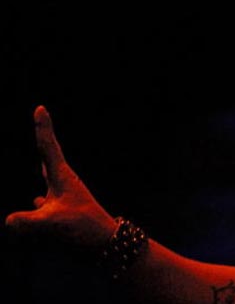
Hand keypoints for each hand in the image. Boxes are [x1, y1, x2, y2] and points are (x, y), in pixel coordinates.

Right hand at [5, 106, 116, 250]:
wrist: (105, 245)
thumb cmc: (83, 229)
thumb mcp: (51, 224)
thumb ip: (25, 221)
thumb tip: (8, 220)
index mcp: (63, 178)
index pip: (48, 148)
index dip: (43, 128)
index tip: (41, 108)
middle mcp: (63, 184)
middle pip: (48, 157)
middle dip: (44, 139)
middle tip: (41, 118)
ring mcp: (63, 198)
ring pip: (45, 184)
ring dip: (42, 173)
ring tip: (44, 159)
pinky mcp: (62, 214)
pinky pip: (41, 208)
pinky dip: (36, 210)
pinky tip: (37, 205)